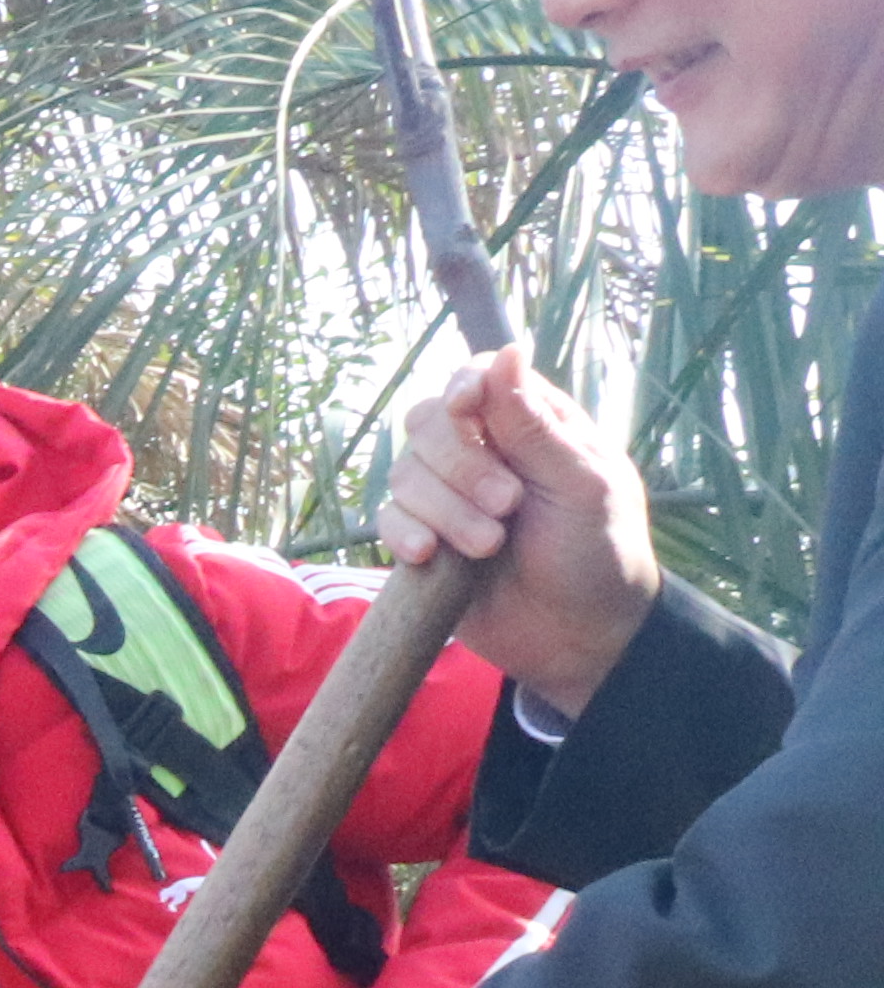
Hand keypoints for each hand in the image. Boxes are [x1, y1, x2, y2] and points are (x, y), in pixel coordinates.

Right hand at [376, 351, 660, 716]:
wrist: (578, 637)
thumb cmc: (599, 552)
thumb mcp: (582, 484)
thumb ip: (536, 425)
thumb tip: (509, 349)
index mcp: (531, 425)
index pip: (476, 378)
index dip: (461, 388)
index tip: (464, 412)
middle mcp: (483, 453)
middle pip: (427, 423)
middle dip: (459, 466)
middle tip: (507, 506)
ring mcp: (448, 498)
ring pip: (404, 473)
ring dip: (443, 510)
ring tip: (488, 547)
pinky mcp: (423, 541)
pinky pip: (387, 520)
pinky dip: (405, 535)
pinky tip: (433, 558)